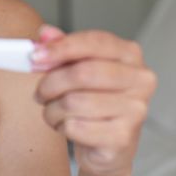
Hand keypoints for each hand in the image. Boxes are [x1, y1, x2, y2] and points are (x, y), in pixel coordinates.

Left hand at [32, 26, 156, 175]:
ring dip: (52, 109)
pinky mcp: (123, 137)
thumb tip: (45, 33)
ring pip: (74, 102)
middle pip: (82, 73)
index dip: (61, 47)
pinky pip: (75, 127)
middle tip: (40, 92)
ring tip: (54, 111)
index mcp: (129, 54)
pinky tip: (67, 126)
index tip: (35, 55)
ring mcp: (135, 110)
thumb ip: (62, 47)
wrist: (108, 142)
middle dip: (50, 83)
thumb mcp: (77, 66)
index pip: (94, 41)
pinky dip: (61, 127)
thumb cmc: (93, 98)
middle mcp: (139, 79)